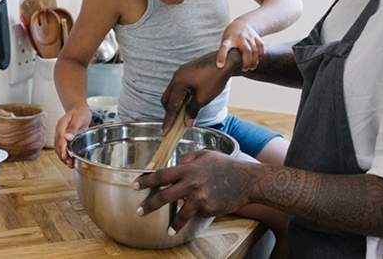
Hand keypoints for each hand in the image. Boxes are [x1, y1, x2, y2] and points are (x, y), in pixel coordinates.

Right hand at [54, 105, 91, 167]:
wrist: (80, 110)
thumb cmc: (80, 112)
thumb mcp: (79, 118)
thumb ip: (73, 127)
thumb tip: (67, 137)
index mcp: (61, 125)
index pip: (59, 138)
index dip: (61, 148)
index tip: (64, 156)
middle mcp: (59, 132)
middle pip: (58, 146)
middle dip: (62, 156)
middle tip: (69, 163)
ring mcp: (61, 136)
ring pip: (60, 149)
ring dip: (64, 157)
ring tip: (71, 164)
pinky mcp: (65, 140)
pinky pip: (64, 149)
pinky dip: (67, 155)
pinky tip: (72, 160)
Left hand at [134, 151, 258, 233]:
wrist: (247, 180)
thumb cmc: (227, 166)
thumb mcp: (206, 154)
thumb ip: (190, 157)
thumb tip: (178, 161)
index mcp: (188, 168)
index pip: (162, 174)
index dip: (147, 180)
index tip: (134, 185)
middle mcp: (191, 183)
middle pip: (164, 195)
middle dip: (149, 204)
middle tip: (139, 210)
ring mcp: (199, 196)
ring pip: (178, 212)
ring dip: (171, 222)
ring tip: (167, 228)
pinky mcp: (207, 208)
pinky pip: (194, 214)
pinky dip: (189, 220)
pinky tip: (182, 227)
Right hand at [160, 50, 238, 134]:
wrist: (225, 62)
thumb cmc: (214, 79)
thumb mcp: (203, 99)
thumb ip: (192, 111)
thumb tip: (186, 122)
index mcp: (178, 83)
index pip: (171, 106)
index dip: (168, 120)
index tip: (164, 132)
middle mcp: (176, 77)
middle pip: (166, 98)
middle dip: (169, 111)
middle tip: (173, 124)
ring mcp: (181, 72)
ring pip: (172, 92)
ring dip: (175, 103)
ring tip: (182, 114)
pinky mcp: (186, 71)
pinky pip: (178, 86)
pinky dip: (180, 96)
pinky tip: (188, 101)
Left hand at [217, 19, 263, 70]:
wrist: (242, 23)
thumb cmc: (231, 37)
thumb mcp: (225, 42)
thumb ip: (225, 53)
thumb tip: (222, 69)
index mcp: (228, 39)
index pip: (224, 47)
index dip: (221, 57)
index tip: (220, 66)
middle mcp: (239, 37)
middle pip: (246, 51)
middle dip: (247, 62)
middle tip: (244, 69)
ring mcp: (249, 36)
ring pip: (255, 51)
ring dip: (253, 62)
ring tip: (251, 67)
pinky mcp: (256, 37)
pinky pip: (260, 48)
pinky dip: (260, 56)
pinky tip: (257, 60)